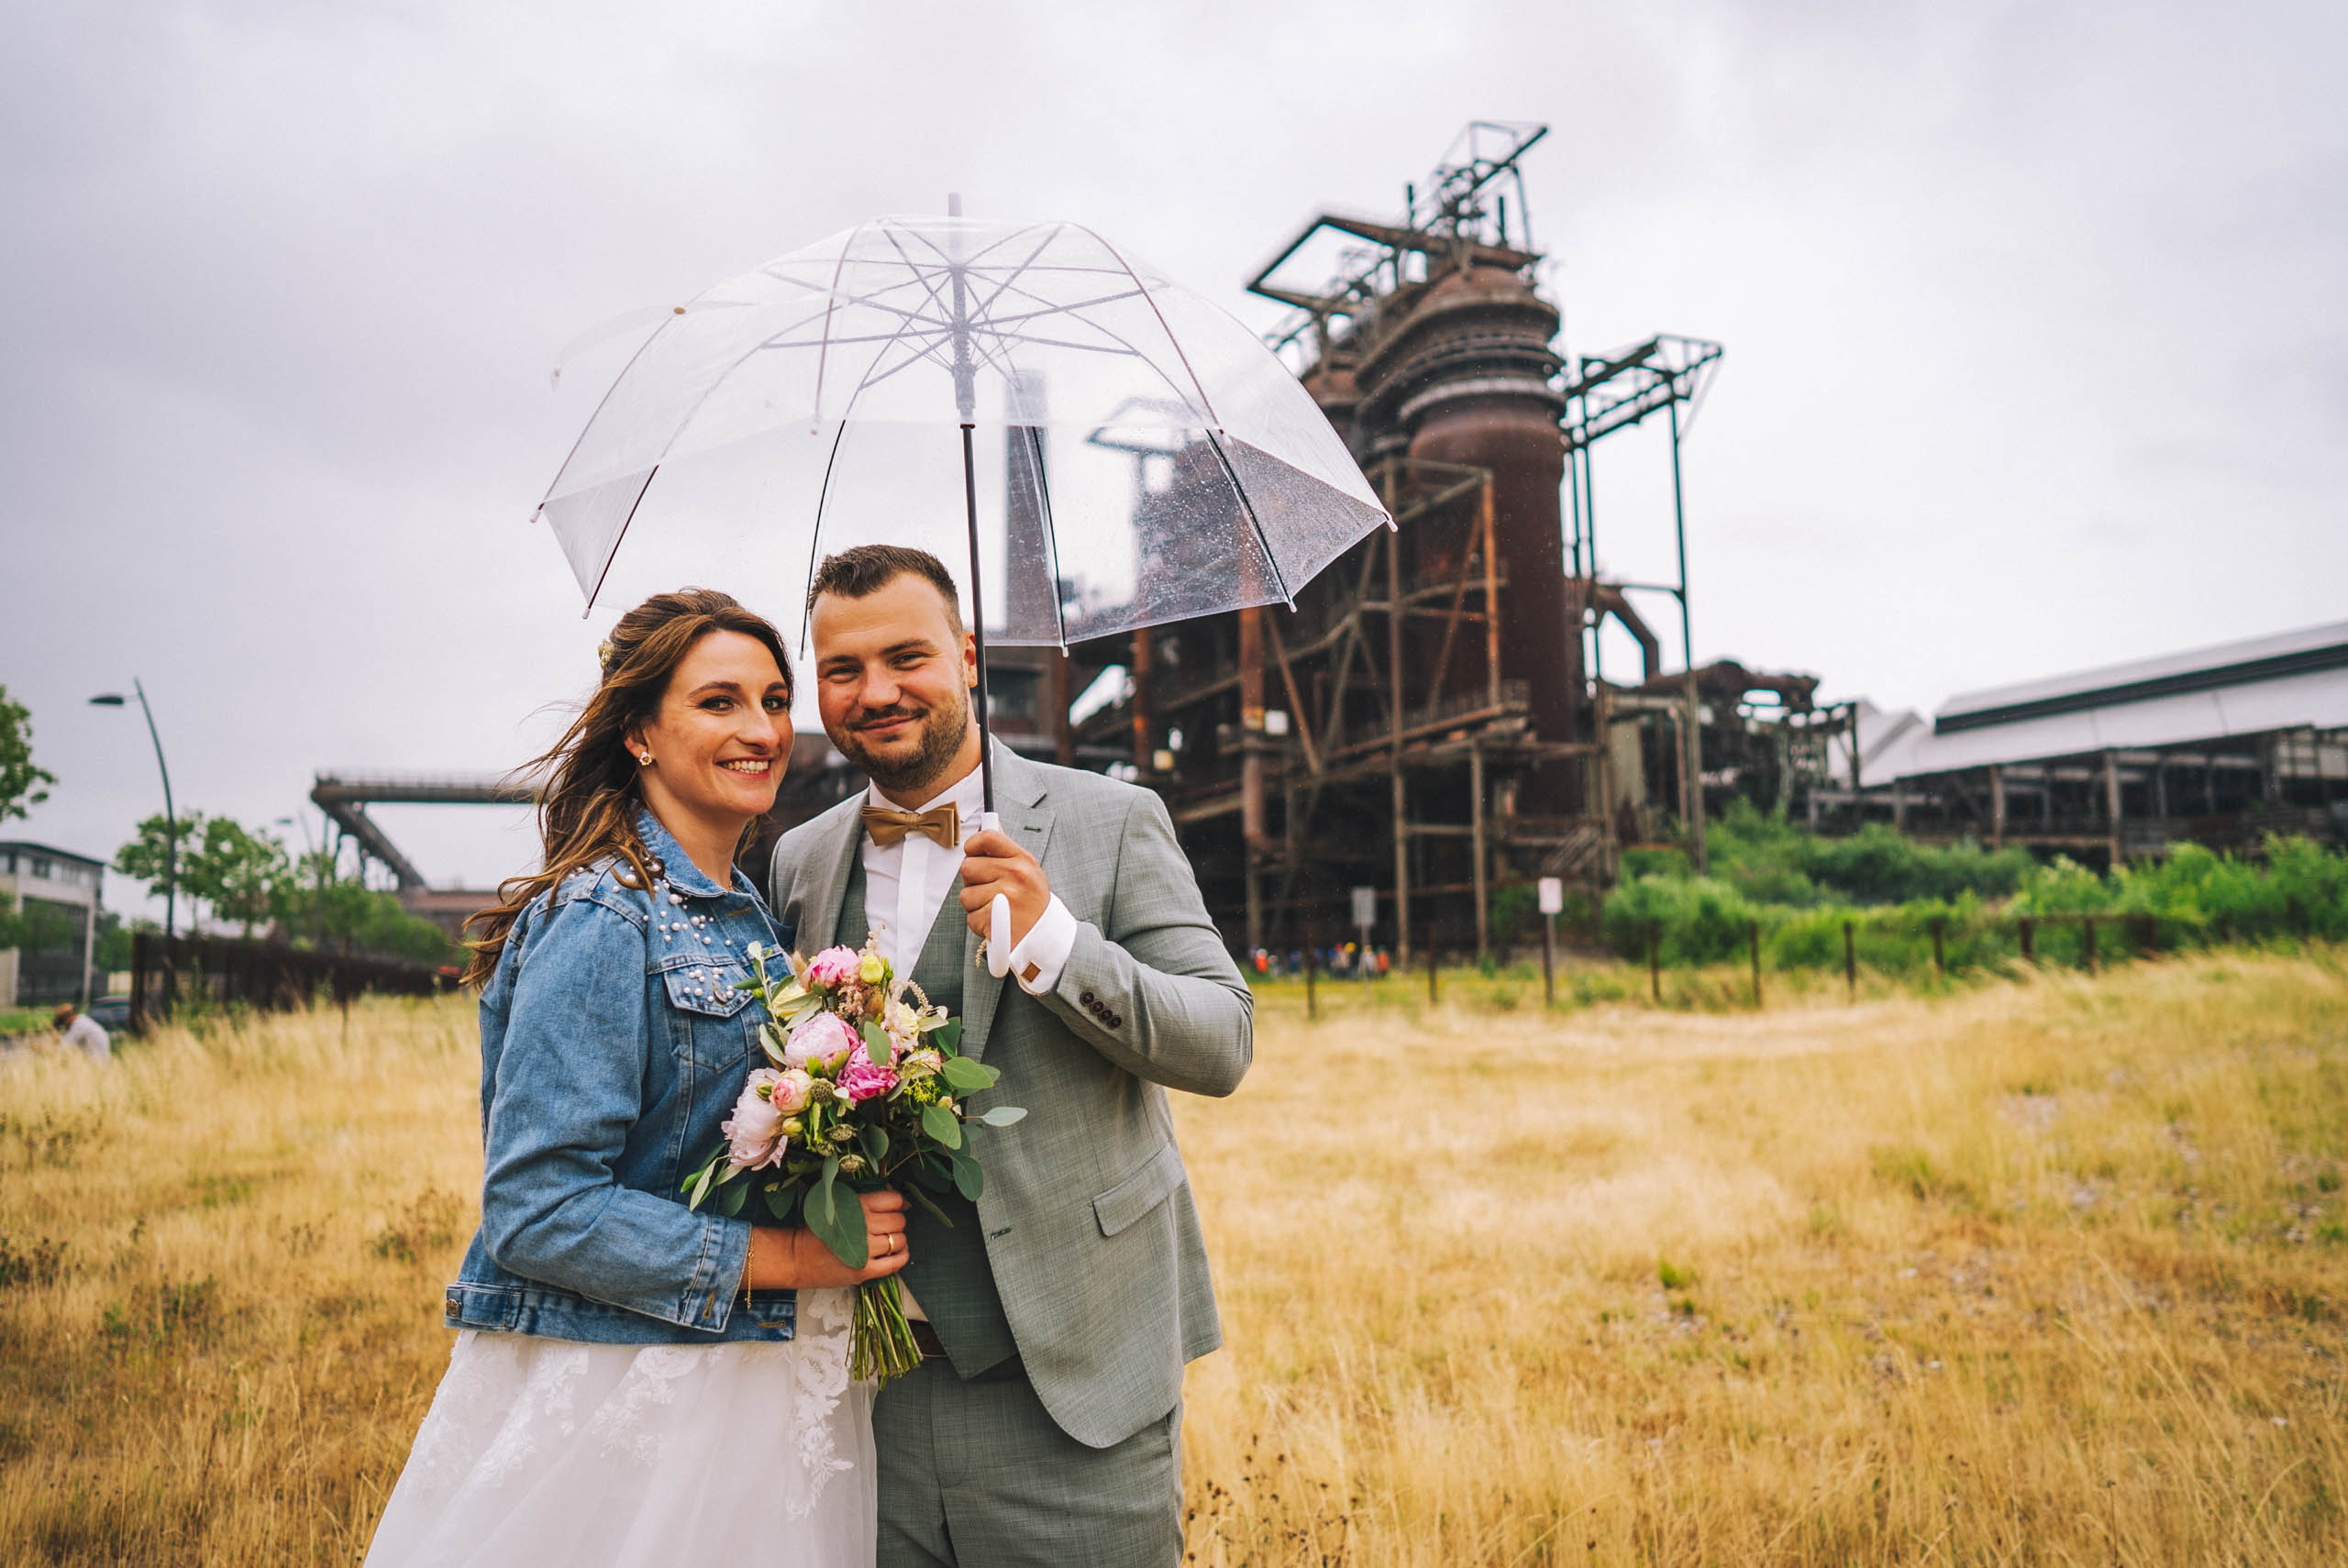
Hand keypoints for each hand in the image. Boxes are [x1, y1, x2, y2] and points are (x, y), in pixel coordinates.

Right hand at [744, 1189, 910, 1288]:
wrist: (798, 1257)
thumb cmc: (818, 1229)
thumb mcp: (838, 1203)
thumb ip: (867, 1198)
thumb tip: (900, 1199)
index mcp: (858, 1206)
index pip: (894, 1200)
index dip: (896, 1203)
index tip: (892, 1207)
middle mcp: (863, 1226)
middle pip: (899, 1221)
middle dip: (895, 1221)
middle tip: (885, 1225)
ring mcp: (865, 1250)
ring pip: (900, 1240)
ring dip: (897, 1240)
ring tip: (885, 1240)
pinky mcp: (865, 1271)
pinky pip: (896, 1263)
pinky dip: (901, 1256)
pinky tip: (895, 1253)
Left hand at [960, 827, 1050, 945]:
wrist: (1045, 939)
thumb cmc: (1033, 905)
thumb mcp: (1029, 873)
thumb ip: (1007, 853)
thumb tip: (989, 828)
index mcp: (1022, 861)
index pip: (988, 838)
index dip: (974, 844)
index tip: (973, 853)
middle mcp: (1015, 875)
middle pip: (968, 867)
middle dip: (973, 881)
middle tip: (989, 890)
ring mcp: (1004, 897)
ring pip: (965, 895)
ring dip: (975, 905)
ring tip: (995, 909)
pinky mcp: (993, 919)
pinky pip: (970, 917)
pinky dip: (979, 923)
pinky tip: (995, 923)